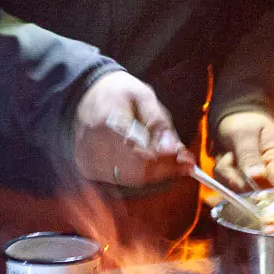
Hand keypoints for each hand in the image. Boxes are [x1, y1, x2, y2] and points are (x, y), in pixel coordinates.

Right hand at [72, 71, 189, 185]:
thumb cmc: (118, 93)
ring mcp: (88, 159)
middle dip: (165, 169)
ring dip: (154, 174)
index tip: (189, 162)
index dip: (168, 162)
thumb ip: (159, 123)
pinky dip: (138, 175)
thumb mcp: (143, 96)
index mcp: (110, 122)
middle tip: (184, 163)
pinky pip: (120, 179)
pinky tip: (147, 163)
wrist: (85, 93)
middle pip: (138, 171)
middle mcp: (95, 145)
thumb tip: (174, 150)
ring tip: (169, 162)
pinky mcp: (87, 167)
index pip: (143, 154)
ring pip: (131, 179)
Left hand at [211, 110, 273, 191]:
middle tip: (228, 156)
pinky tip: (224, 158)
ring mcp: (256, 178)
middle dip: (234, 176)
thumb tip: (256, 176)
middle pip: (253, 191)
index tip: (238, 176)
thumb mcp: (245, 133)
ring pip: (237, 189)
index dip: (255, 187)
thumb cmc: (244, 120)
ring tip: (227, 153)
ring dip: (225, 173)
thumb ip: (249, 155)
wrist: (235, 115)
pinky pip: (229, 185)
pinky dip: (222, 173)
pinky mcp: (244, 180)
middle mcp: (270, 172)